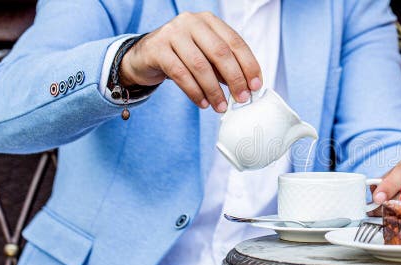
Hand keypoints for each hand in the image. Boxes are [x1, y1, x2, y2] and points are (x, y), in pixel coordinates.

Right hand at [120, 12, 261, 112]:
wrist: (143, 57)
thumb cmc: (182, 57)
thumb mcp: (206, 57)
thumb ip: (225, 67)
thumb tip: (247, 88)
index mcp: (209, 21)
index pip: (235, 42)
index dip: (249, 65)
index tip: (256, 86)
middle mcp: (191, 22)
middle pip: (220, 52)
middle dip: (235, 79)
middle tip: (241, 99)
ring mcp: (172, 33)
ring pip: (200, 65)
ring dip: (214, 90)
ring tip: (221, 107)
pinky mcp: (157, 48)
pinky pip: (180, 74)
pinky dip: (195, 92)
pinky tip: (203, 103)